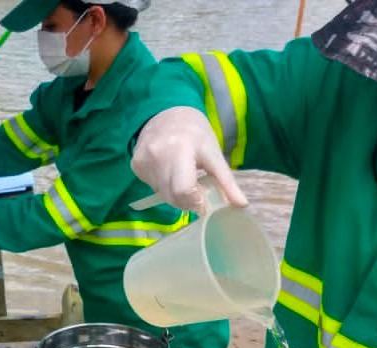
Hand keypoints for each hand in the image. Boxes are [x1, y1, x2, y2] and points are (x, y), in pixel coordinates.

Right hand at [130, 106, 247, 213]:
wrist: (164, 113)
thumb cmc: (193, 132)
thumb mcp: (213, 153)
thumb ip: (225, 181)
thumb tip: (241, 205)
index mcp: (180, 149)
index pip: (184, 190)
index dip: (195, 201)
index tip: (204, 202)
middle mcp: (157, 156)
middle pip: (172, 196)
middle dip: (188, 201)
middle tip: (197, 193)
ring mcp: (143, 162)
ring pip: (162, 194)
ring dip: (176, 195)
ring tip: (183, 177)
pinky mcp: (135, 166)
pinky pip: (153, 187)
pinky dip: (164, 186)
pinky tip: (169, 171)